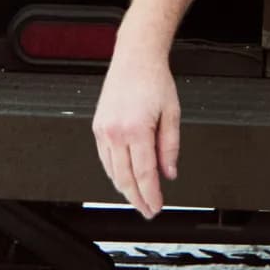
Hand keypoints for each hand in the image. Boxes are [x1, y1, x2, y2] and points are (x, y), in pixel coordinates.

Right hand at [93, 34, 180, 217]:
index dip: (151, 195)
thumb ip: (170, 147)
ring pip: (112, 172)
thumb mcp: (172, 114)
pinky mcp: (97, 128)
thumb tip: (168, 172)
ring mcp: (104, 131)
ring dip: (125, 189)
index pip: (144, 174)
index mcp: (137, 130)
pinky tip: (124, 178)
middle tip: (148, 210)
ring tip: (138, 198)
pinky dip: (114, 173)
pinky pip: (104, 159)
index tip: (156, 207)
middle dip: (137, 199)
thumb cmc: (154, 80)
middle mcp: (116, 132)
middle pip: (125, 178)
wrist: (135, 59)